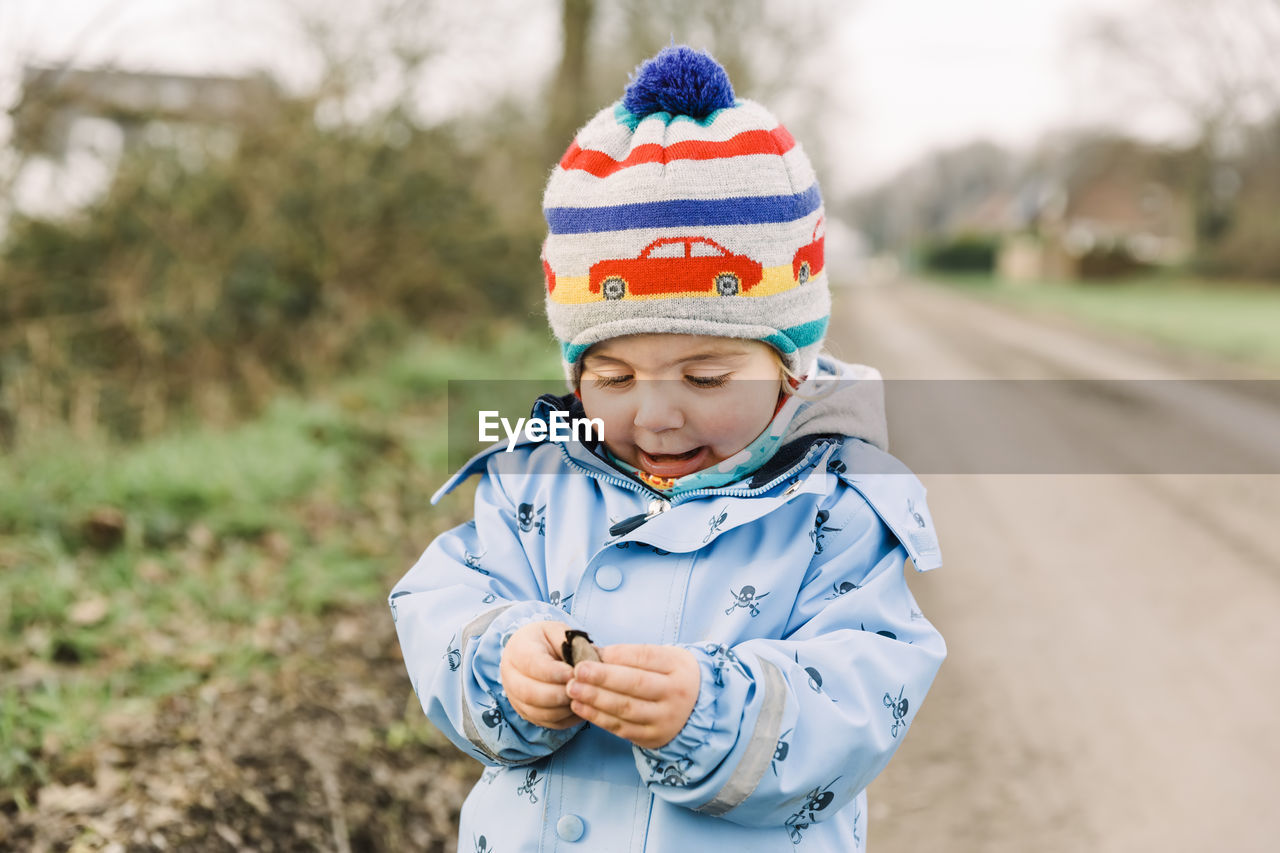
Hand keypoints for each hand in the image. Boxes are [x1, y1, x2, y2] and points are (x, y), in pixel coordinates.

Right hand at [499, 621, 581, 728]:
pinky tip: (578, 707)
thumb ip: (570, 643)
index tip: (575, 673)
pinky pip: (545, 722)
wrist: (532, 649)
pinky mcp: (525, 712)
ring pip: (538, 712)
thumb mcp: (558, 631)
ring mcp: (515, 697)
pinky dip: (564, 719)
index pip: (533, 665)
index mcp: (517, 649)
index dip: (556, 673)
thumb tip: (585, 665)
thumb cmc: (548, 639)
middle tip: (581, 689)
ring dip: (563, 709)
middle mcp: (510, 675)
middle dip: (559, 695)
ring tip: (581, 698)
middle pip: (530, 693)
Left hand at [566, 644, 699, 749]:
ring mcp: (665, 718)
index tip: (589, 653)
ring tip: (573, 690)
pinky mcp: (652, 737)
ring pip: (626, 708)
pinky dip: (598, 718)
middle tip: (576, 672)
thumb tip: (593, 653)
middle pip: (635, 684)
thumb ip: (632, 655)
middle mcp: (675, 693)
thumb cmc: (672, 676)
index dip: (615, 655)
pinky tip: (580, 707)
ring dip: (595, 699)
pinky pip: (622, 728)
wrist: (698, 709)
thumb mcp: (664, 658)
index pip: (644, 657)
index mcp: (678, 667)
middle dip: (602, 678)